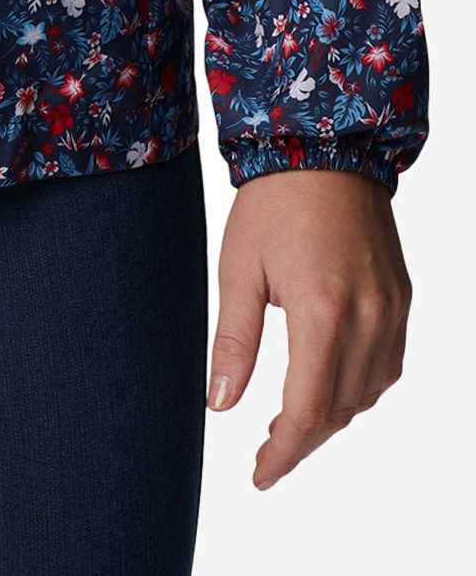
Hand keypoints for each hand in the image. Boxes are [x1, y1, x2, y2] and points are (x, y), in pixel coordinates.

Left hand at [209, 168, 410, 488]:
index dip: (284, 453)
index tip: (259, 475)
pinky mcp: (402, 300)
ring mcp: (393, 311)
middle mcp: (369, 319)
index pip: (308, 411)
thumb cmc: (272, 204)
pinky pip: (388, 366)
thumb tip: (220, 406)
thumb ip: (233, 342)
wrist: (324, 148)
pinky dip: (359, 387)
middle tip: (266, 455)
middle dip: (303, 441)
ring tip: (290, 421)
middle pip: (340, 411)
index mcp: (323, 313)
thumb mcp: (238, 270)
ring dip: (332, 416)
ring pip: (368, 395)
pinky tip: (328, 383)